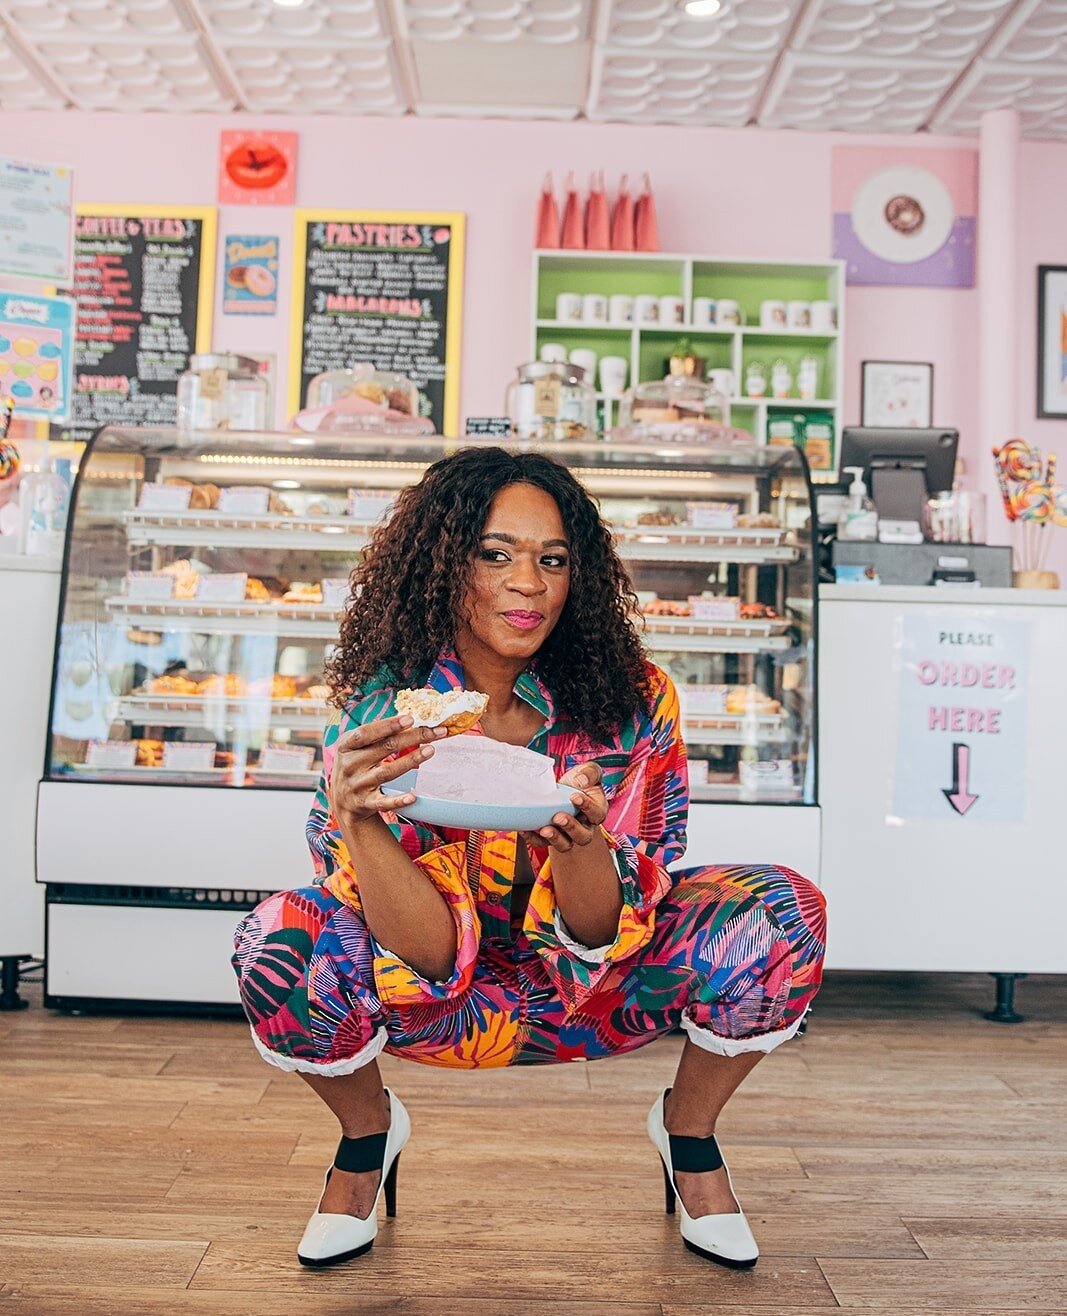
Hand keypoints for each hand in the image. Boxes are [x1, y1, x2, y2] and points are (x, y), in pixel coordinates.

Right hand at [328, 714, 447, 827]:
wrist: (343, 802)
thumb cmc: (355, 766)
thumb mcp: (355, 748)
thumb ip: (375, 735)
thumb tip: (408, 720)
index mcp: (346, 746)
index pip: (366, 732)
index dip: (388, 725)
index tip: (410, 719)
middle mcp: (350, 765)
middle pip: (384, 748)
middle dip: (412, 737)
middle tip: (434, 732)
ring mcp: (357, 785)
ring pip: (387, 772)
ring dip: (410, 761)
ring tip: (430, 750)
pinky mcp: (366, 803)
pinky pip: (384, 802)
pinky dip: (398, 800)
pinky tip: (412, 796)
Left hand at [521, 762, 608, 853]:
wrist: (564, 788)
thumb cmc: (579, 780)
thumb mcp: (588, 770)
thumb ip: (590, 772)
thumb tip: (581, 781)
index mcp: (597, 810)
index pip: (596, 813)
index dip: (587, 807)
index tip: (574, 797)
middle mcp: (585, 827)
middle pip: (583, 836)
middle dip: (570, 827)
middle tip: (558, 817)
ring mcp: (568, 835)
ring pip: (566, 845)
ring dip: (555, 839)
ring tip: (544, 829)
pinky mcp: (552, 837)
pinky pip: (543, 843)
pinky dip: (534, 839)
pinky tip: (526, 829)